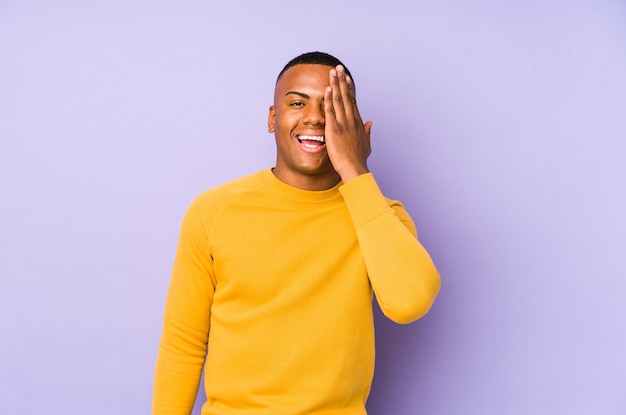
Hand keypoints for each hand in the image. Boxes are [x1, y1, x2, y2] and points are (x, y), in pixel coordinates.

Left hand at [324, 65, 372, 182]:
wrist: (355, 168)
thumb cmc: (358, 160)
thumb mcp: (366, 144)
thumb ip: (367, 132)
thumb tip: (370, 123)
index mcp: (357, 123)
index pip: (353, 101)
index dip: (349, 88)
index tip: (347, 77)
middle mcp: (351, 120)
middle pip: (346, 96)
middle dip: (342, 81)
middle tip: (339, 67)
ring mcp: (343, 124)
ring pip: (339, 100)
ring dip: (335, 85)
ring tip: (333, 72)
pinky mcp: (334, 130)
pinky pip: (331, 111)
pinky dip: (329, 99)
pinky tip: (327, 89)